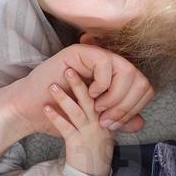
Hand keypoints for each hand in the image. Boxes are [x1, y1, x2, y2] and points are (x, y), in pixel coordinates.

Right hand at [10, 43, 154, 134]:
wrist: (32, 111)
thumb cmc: (62, 115)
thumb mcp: (96, 121)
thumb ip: (118, 120)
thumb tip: (141, 123)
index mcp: (115, 78)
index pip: (143, 87)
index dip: (135, 108)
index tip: (116, 124)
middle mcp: (108, 64)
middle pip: (139, 78)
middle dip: (127, 104)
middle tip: (108, 119)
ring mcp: (95, 55)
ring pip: (126, 69)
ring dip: (116, 95)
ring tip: (99, 108)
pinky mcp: (81, 52)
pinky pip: (105, 62)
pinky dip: (103, 82)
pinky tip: (91, 94)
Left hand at [43, 67, 117, 175]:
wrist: (91, 173)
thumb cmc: (97, 147)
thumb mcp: (107, 127)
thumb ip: (110, 111)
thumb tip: (114, 93)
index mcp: (107, 117)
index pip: (105, 96)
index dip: (95, 83)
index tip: (84, 70)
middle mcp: (100, 124)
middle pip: (91, 100)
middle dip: (79, 84)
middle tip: (68, 70)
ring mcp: (88, 133)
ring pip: (77, 112)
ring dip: (64, 98)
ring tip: (52, 86)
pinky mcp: (76, 143)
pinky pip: (65, 128)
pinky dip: (56, 117)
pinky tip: (46, 108)